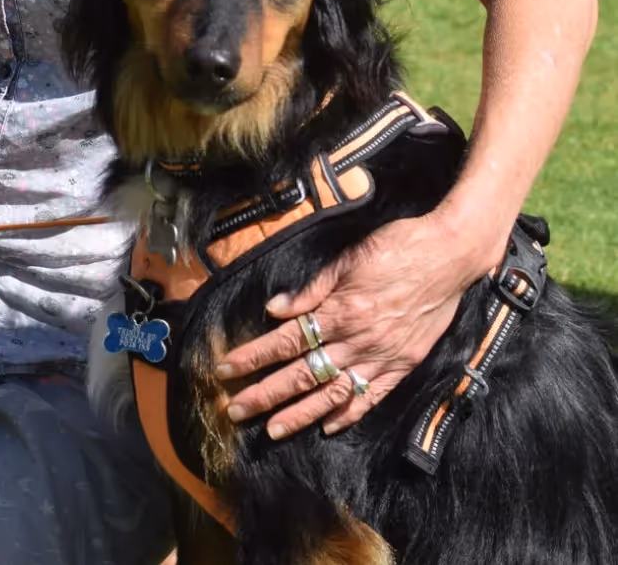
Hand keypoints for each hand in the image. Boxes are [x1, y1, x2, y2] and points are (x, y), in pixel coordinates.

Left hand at [215, 211, 498, 439]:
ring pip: (333, 393)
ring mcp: (382, 356)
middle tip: (235, 411)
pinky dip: (349, 414)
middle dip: (265, 394)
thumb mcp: (349, 257)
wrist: (451, 254)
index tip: (225, 368)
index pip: (286, 340)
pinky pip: (372, 396)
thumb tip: (275, 309)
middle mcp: (358, 339)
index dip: (253, 356)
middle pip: (303, 374)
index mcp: (340, 310)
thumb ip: (311, 289)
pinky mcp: (404, 363)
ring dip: (300, 414)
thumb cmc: (398, 246)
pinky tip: (328, 427)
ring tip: (272, 430)